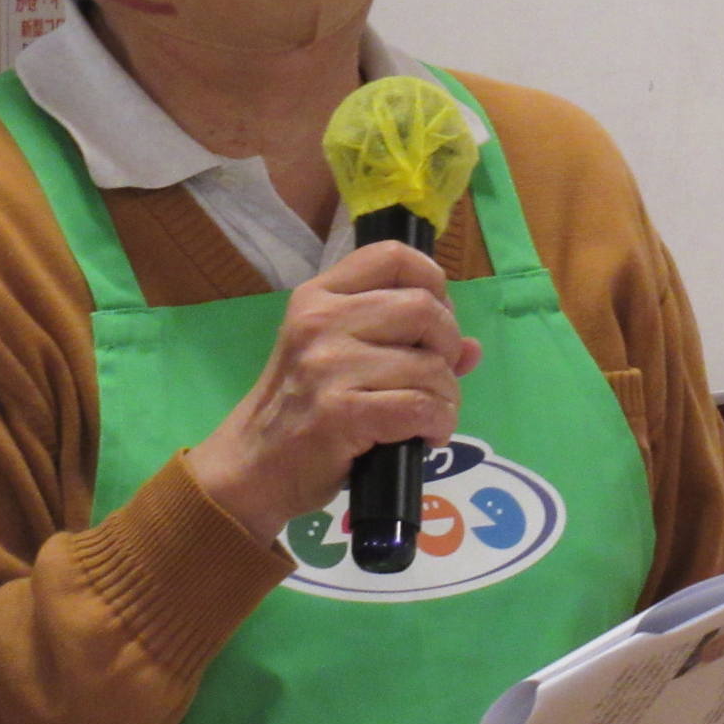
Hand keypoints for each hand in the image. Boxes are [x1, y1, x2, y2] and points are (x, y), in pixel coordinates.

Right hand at [185, 243, 483, 544]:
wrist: (251, 468)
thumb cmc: (301, 408)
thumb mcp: (338, 358)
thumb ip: (402, 342)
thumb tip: (471, 348)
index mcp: (319, 296)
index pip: (392, 256)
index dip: (432, 281)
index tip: (435, 318)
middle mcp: (322, 321)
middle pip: (423, 307)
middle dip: (447, 344)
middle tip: (438, 376)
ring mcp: (329, 366)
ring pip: (429, 365)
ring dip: (446, 396)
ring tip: (431, 414)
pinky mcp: (341, 412)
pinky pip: (420, 407)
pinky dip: (438, 423)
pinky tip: (426, 435)